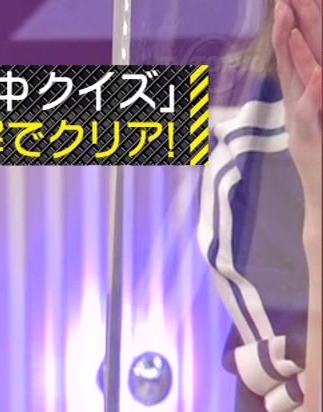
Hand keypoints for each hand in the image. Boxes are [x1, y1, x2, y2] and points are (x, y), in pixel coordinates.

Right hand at [274, 0, 321, 205]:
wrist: (321, 195)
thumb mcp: (316, 116)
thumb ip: (312, 91)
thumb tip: (312, 68)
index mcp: (301, 94)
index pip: (294, 51)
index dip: (290, 23)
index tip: (288, 0)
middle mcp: (297, 101)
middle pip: (290, 55)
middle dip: (287, 22)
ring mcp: (302, 117)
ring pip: (296, 76)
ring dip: (292, 48)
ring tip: (289, 18)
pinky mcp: (311, 134)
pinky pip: (311, 109)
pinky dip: (313, 91)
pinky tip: (317, 73)